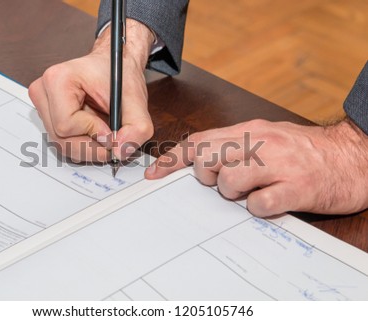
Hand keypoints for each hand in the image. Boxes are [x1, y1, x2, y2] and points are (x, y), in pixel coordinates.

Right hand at [28, 19, 153, 162]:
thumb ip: (136, 129)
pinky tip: (95, 131)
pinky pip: (63, 142)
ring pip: (61, 145)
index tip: (111, 130)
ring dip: (89, 146)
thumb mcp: (136, 101)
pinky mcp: (47, 115)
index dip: (93, 133)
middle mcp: (43, 92)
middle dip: (92, 146)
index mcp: (58, 79)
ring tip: (105, 131)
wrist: (116, 65)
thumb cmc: (121, 74)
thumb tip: (120, 152)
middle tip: (112, 140)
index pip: (66, 125)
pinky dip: (83, 144)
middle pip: (61, 140)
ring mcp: (43, 104)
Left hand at [145, 119, 367, 216]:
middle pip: (207, 159)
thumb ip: (233, 145)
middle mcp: (261, 143)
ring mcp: (279, 166)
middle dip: (207, 176)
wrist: (352, 157)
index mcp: (250, 130)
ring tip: (253, 191)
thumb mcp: (266, 137)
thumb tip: (197, 159)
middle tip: (225, 181)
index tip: (154, 174)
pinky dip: (258, 208)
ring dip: (234, 194)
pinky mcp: (296, 189)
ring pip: (229, 182)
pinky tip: (270, 202)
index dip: (173, 159)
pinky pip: (259, 204)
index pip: (199, 140)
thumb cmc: (304, 150)